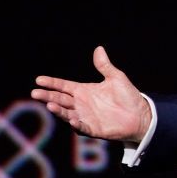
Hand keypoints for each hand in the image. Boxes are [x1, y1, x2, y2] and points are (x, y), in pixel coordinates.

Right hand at [31, 46, 150, 141]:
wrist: (141, 114)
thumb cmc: (128, 96)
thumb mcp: (116, 78)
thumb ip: (105, 66)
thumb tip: (99, 48)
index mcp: (84, 91)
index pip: (64, 86)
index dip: (52, 83)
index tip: (39, 80)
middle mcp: (81, 104)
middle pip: (60, 99)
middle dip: (48, 96)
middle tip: (35, 93)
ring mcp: (86, 117)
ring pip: (67, 113)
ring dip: (58, 110)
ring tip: (50, 105)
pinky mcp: (94, 129)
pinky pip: (82, 127)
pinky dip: (76, 124)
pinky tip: (71, 119)